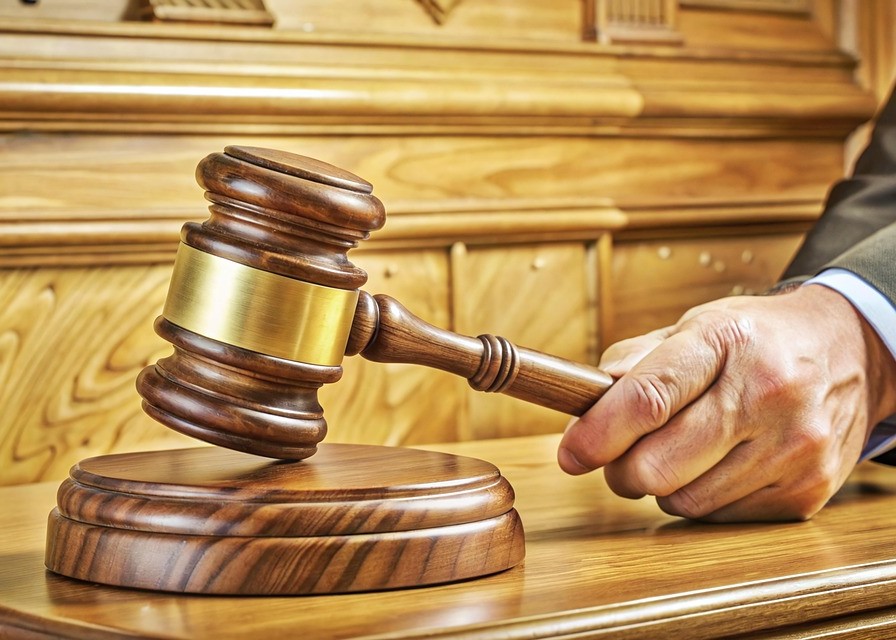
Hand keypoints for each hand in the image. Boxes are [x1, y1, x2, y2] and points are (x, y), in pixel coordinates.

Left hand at [558, 285, 895, 521]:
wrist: (853, 350)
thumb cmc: (758, 339)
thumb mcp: (696, 325)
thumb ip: (635, 362)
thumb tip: (585, 404)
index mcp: (726, 341)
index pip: (648, 399)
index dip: (597, 434)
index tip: (571, 454)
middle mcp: (766, 393)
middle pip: (658, 466)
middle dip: (621, 470)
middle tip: (621, 455)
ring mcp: (793, 446)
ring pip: (684, 501)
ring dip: (662, 485)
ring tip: (679, 451)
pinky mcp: (807, 489)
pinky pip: (720, 516)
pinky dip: (702, 498)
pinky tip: (719, 465)